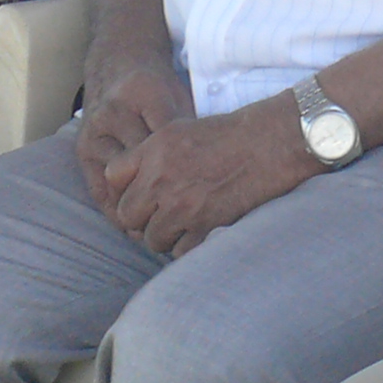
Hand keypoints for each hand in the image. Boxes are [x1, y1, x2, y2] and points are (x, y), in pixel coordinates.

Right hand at [74, 46, 194, 212]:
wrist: (115, 70)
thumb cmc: (155, 90)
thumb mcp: (179, 100)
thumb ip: (188, 132)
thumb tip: (209, 173)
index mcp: (145, 95)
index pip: (170, 143)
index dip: (186, 175)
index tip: (202, 199)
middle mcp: (114, 114)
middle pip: (142, 166)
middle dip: (163, 197)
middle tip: (183, 223)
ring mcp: (95, 134)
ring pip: (118, 183)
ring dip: (138, 210)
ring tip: (158, 234)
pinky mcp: (83, 152)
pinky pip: (99, 189)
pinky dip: (117, 210)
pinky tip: (133, 227)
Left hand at [99, 101, 318, 258]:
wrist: (271, 142)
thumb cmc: (230, 135)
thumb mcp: (180, 130)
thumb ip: (149, 155)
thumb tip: (129, 180)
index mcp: (153, 150)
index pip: (112, 179)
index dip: (124, 189)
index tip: (139, 195)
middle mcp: (161, 178)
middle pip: (128, 216)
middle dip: (142, 219)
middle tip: (160, 216)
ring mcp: (182, 205)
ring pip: (152, 239)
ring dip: (164, 236)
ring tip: (183, 225)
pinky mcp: (206, 225)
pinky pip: (180, 252)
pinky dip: (188, 247)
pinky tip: (200, 233)